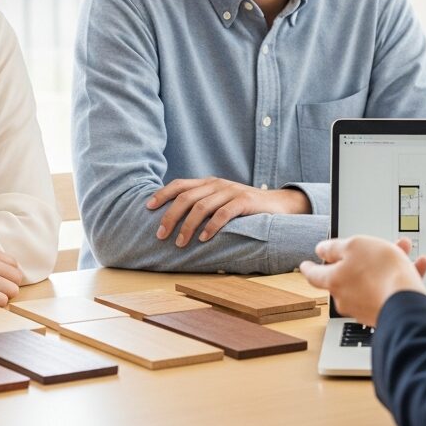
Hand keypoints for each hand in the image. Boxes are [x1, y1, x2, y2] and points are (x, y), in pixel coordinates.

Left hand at [146, 178, 310, 246]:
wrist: (278, 204)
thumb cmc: (244, 207)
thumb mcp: (221, 201)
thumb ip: (202, 204)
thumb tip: (174, 220)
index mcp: (208, 183)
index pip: (180, 184)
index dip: (162, 194)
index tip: (148, 207)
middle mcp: (217, 184)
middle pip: (186, 197)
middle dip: (170, 216)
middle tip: (160, 235)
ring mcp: (231, 191)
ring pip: (202, 206)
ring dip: (187, 226)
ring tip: (180, 243)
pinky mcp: (245, 201)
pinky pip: (223, 213)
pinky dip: (211, 227)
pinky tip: (204, 239)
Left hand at [299, 237, 425, 326]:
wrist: (407, 305)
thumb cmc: (382, 274)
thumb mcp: (356, 246)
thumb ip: (336, 247)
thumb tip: (321, 250)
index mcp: (334, 280)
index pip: (314, 274)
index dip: (309, 267)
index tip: (305, 265)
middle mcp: (346, 297)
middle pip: (349, 274)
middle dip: (362, 258)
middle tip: (373, 247)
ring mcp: (365, 307)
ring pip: (373, 280)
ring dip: (387, 264)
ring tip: (404, 250)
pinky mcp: (384, 313)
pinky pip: (389, 290)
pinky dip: (400, 277)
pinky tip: (418, 266)